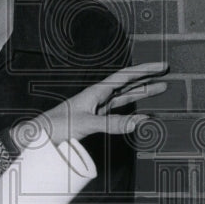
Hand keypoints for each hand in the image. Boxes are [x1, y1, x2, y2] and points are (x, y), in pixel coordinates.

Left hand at [20, 61, 168, 145]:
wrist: (38, 137)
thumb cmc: (56, 126)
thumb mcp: (86, 123)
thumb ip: (113, 123)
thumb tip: (140, 121)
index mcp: (96, 91)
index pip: (126, 77)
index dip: (145, 71)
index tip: (161, 67)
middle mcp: (98, 97)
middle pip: (128, 84)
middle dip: (147, 78)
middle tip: (166, 74)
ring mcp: (97, 108)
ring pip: (125, 97)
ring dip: (142, 93)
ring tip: (160, 89)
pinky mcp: (94, 120)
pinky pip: (118, 113)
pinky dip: (132, 113)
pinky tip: (141, 115)